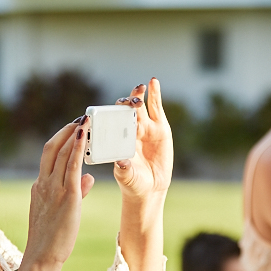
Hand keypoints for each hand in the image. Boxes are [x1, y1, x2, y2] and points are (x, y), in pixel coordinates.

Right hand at [22, 118, 92, 269]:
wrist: (42, 256)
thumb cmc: (52, 239)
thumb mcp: (61, 211)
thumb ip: (77, 191)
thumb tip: (89, 177)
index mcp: (39, 187)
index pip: (48, 157)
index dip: (60, 140)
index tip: (72, 129)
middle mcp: (43, 184)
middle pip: (52, 149)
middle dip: (66, 131)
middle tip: (80, 118)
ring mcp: (53, 188)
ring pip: (61, 153)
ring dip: (73, 134)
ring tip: (85, 120)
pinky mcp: (67, 196)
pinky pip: (71, 166)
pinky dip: (77, 147)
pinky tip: (84, 135)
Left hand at [112, 77, 172, 199]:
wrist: (150, 188)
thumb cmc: (133, 183)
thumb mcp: (127, 177)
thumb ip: (124, 170)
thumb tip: (121, 163)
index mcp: (117, 139)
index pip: (111, 121)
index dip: (110, 112)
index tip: (110, 109)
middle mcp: (130, 131)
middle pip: (125, 111)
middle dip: (125, 103)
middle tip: (127, 102)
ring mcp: (145, 128)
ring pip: (140, 107)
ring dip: (138, 95)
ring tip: (139, 87)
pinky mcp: (160, 128)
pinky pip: (157, 108)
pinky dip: (156, 95)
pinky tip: (153, 81)